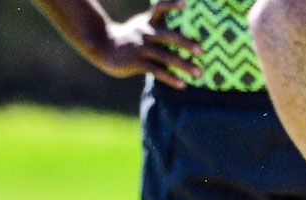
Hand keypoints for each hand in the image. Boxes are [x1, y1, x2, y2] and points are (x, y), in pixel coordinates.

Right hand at [86, 0, 202, 88]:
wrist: (103, 46)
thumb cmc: (131, 37)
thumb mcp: (143, 26)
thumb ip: (161, 29)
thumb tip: (189, 39)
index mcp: (148, 22)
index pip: (160, 9)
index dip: (172, 5)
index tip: (185, 4)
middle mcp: (146, 33)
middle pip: (168, 36)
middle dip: (186, 43)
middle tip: (201, 51)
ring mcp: (141, 48)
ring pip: (165, 56)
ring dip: (184, 65)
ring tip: (199, 73)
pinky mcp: (136, 63)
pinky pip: (157, 71)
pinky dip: (170, 78)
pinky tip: (183, 85)